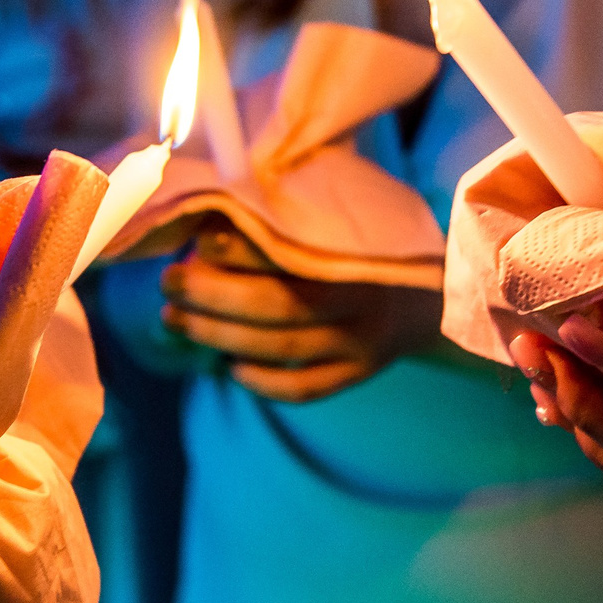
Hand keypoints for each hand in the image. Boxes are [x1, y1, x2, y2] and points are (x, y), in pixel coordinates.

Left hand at [161, 220, 442, 402]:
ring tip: (175, 319)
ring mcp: (360, 341)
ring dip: (217, 335)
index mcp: (354, 249)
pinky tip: (230, 367)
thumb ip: (295, 215)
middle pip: (275, 303)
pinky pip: (303, 388)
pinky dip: (262, 382)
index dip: (238, 247)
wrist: (434, 297)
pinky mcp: (358, 372)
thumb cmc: (367, 249)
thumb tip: (214, 214)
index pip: (288, 250)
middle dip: (211, 294)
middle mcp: (359, 298)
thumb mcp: (346, 219)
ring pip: (279, 346)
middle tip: (169, 282)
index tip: (198, 239)